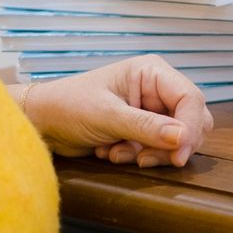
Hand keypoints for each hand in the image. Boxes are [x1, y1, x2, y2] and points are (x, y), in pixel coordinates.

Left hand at [21, 54, 215, 167]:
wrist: (42, 123)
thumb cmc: (68, 106)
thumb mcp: (107, 116)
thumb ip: (146, 127)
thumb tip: (183, 138)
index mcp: (152, 72)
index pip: (190, 98)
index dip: (190, 127)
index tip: (178, 155)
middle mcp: (157, 89)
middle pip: (191, 120)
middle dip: (170, 144)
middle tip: (144, 160)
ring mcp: (152, 110)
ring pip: (176, 139)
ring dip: (151, 153)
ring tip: (118, 153)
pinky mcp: (143, 129)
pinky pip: (158, 149)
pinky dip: (138, 156)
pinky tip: (111, 152)